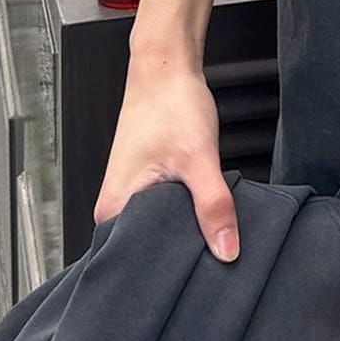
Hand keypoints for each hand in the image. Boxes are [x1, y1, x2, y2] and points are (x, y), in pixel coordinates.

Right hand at [93, 59, 238, 260]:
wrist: (166, 67)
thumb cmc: (169, 104)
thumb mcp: (198, 158)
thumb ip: (213, 206)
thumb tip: (226, 250)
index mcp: (113, 210)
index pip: (138, 264)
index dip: (170, 270)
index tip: (197, 274)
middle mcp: (115, 208)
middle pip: (150, 249)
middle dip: (180, 252)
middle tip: (211, 252)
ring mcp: (129, 196)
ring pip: (160, 231)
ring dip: (185, 231)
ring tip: (207, 230)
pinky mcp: (145, 185)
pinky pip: (165, 213)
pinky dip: (185, 213)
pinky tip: (202, 211)